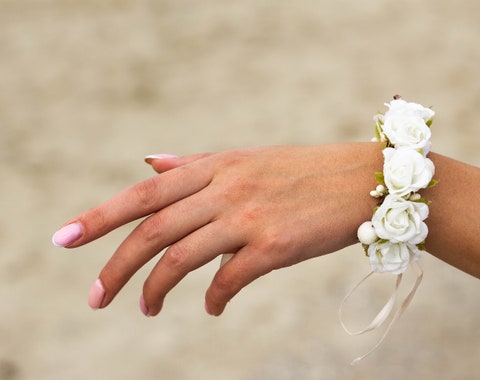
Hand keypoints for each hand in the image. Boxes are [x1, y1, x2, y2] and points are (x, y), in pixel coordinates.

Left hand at [52, 143, 379, 315]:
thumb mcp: (245, 160)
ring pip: (181, 257)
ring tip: (143, 309)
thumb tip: (150, 163)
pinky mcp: (275, 246)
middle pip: (153, 229)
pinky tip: (211, 307)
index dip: (100, 216)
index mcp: (215, 166)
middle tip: (95, 297)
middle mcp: (226, 188)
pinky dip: (213, 298)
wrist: (361, 181)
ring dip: (154, 288)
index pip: (144, 192)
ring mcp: (249, 217)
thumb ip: (195, 165)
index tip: (64, 239)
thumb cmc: (302, 172)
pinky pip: (229, 280)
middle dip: (116, 266)